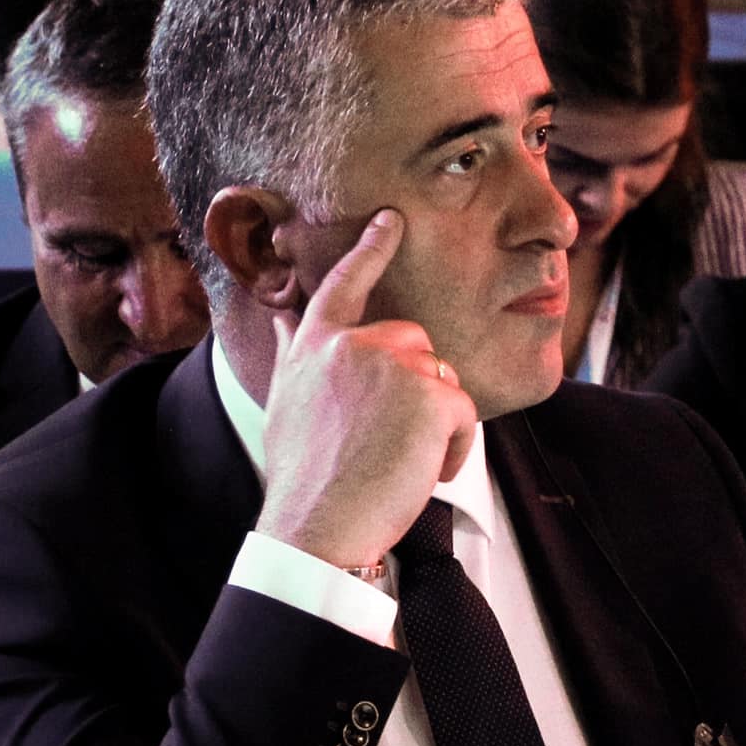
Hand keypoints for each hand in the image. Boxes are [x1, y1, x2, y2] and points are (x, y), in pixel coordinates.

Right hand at [254, 209, 477, 565]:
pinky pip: (466, 414)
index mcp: (316, 345)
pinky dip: (455, 449)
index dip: (369, 249)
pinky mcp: (432, 394)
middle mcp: (354, 343)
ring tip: (398, 463)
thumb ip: (293, 351)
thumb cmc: (304, 478)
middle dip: (419, 391)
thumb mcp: (286, 403)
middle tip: (388, 445)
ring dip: (437, 424)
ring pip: (444, 380)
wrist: (317, 527)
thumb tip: (280, 316)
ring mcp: (394, 363)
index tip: (391, 219)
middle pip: (417, 345)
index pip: (343, 284)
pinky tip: (420, 473)